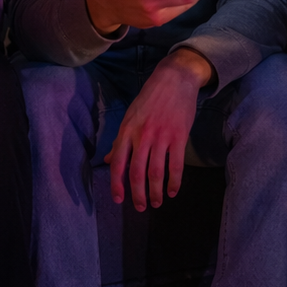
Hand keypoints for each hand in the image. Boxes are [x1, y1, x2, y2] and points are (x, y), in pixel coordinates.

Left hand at [105, 49, 209, 210]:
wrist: (175, 79)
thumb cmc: (150, 98)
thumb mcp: (130, 116)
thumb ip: (119, 141)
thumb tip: (107, 161)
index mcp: (126, 130)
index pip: (118, 163)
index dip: (117, 184)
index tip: (119, 199)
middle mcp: (142, 135)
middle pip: (137, 173)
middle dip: (138, 194)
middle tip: (140, 207)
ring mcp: (161, 136)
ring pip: (156, 172)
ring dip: (156, 192)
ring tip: (157, 203)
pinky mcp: (179, 137)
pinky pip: (176, 165)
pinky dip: (174, 182)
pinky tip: (173, 191)